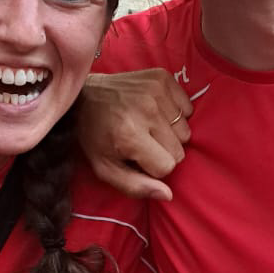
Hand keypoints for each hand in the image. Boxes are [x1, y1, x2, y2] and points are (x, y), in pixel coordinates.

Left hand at [77, 70, 192, 201]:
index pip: (167, 166)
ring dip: (169, 133)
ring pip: (185, 130)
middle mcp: (146, 110)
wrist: (85, 95)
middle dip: (162, 151)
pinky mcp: (162, 77)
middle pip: (179, 149)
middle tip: (142, 140)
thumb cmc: (95, 136)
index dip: (153, 167)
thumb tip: (167, 195)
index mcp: (130, 135)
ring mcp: (156, 90)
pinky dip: (175, 113)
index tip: (136, 157)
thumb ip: (134, 186)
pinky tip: (155, 111)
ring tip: (147, 125)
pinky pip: (188, 108)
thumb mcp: (105, 168)